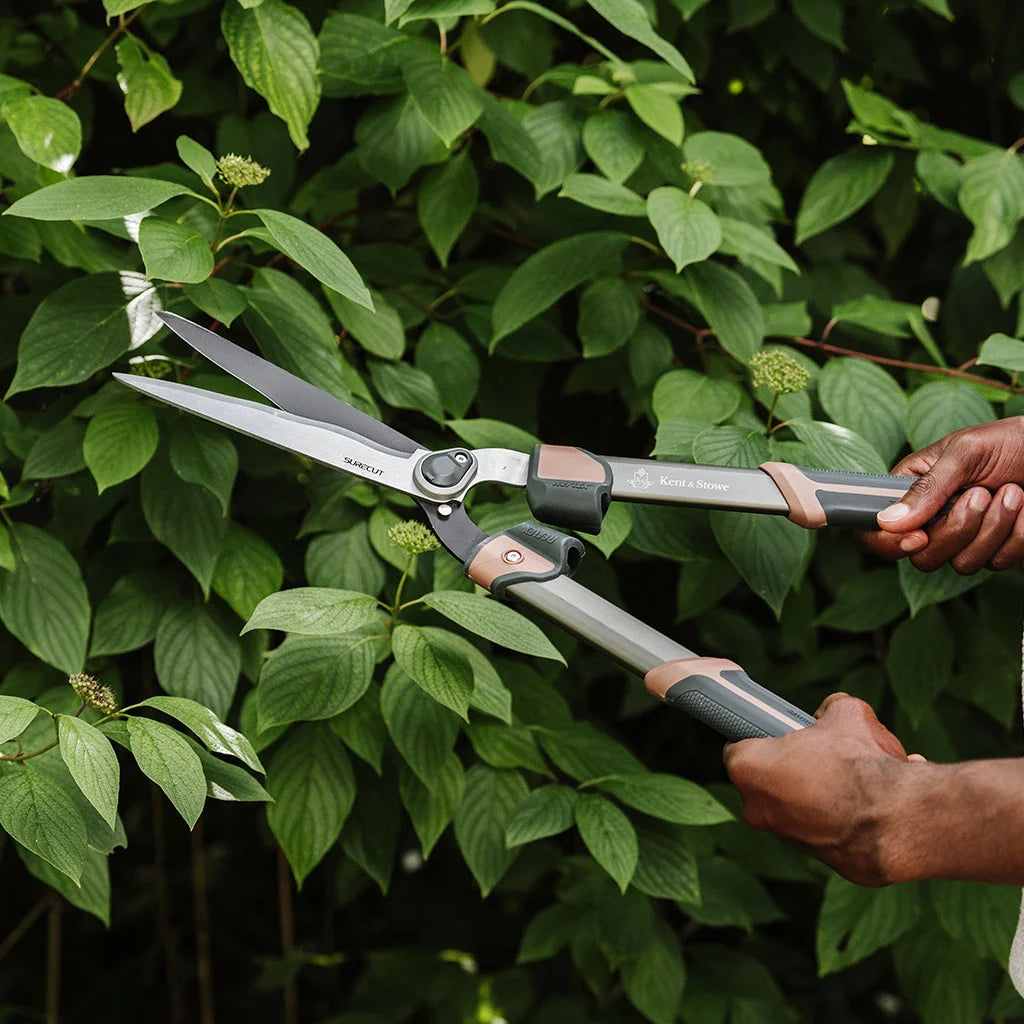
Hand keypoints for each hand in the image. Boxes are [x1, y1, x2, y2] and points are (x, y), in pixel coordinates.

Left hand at [723, 694, 924, 884]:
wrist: (895, 820)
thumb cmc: (860, 764)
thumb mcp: (846, 713)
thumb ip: (829, 709)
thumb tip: (831, 713)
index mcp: (748, 768)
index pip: (738, 747)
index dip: (760, 738)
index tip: (779, 734)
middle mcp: (756, 808)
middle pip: (766, 779)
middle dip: (792, 766)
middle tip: (820, 754)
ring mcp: (783, 836)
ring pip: (795, 806)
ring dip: (816, 794)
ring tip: (850, 780)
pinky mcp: (815, 858)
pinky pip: (824, 829)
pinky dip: (839, 819)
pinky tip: (866, 805)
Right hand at [860, 417, 1023, 572]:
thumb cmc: (1009, 441)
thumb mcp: (964, 452)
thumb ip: (926, 487)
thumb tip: (887, 521)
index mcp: (910, 491)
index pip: (875, 530)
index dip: (889, 542)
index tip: (919, 536)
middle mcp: (931, 520)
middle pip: (921, 557)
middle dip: (957, 530)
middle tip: (980, 493)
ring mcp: (963, 539)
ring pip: (961, 563)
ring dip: (994, 527)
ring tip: (1012, 491)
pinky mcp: (995, 550)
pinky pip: (997, 562)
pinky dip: (1017, 533)